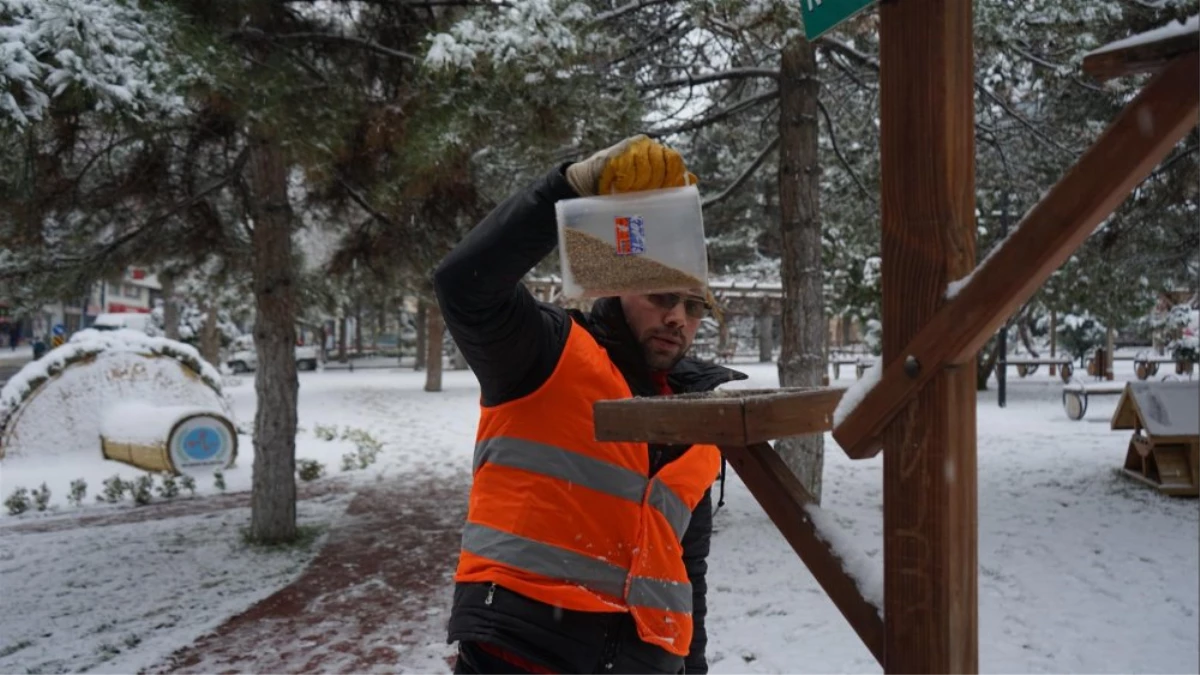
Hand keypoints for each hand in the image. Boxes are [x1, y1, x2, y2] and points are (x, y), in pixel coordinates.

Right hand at [565, 134, 697, 196]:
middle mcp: (644, 144)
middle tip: (644, 194)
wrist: (589, 181)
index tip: (669, 191)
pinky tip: (619, 188)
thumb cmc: (622, 183)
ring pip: (646, 170)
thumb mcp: (649, 181)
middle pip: (662, 165)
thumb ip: (669, 178)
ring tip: (630, 191)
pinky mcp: (614, 155)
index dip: (675, 176)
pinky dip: (625, 184)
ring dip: (639, 186)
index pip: (674, 159)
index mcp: (655, 149)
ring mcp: (628, 148)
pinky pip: (627, 173)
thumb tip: (693, 179)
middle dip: (655, 184)